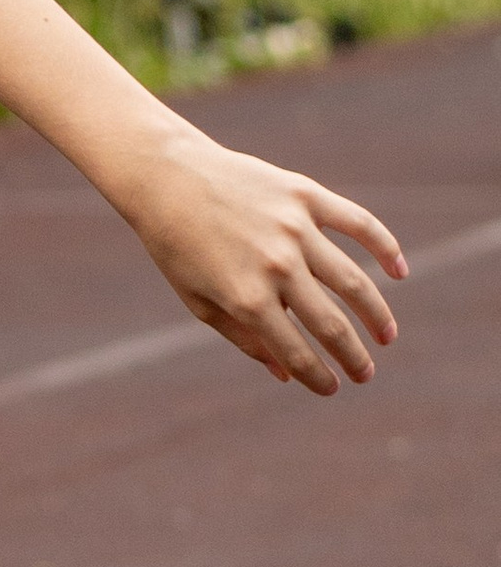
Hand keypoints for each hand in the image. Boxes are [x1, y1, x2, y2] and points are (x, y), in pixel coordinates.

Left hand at [111, 125, 404, 393]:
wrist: (167, 178)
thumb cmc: (177, 247)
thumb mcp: (199, 302)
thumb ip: (244, 338)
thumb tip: (286, 374)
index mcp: (246, 298)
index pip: (295, 351)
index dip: (318, 377)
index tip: (332, 388)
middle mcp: (276, 265)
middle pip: (331, 324)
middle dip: (353, 356)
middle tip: (366, 375)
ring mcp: (295, 228)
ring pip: (353, 281)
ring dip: (376, 315)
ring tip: (386, 337)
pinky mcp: (305, 196)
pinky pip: (359, 223)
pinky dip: (385, 247)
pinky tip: (398, 272)